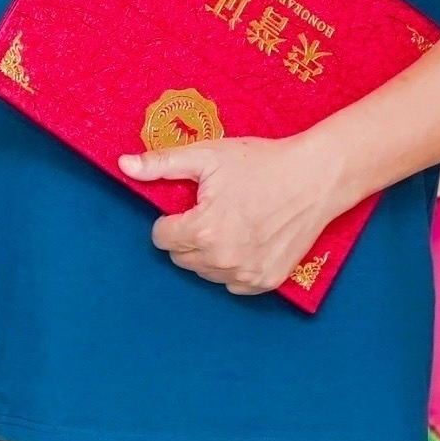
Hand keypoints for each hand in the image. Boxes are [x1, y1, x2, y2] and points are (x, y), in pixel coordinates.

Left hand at [120, 127, 353, 296]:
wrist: (316, 178)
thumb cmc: (263, 164)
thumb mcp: (208, 156)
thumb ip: (161, 164)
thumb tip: (123, 165)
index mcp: (203, 231)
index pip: (161, 238)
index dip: (172, 218)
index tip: (191, 205)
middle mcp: (222, 260)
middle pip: (181, 257)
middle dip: (188, 235)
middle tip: (214, 210)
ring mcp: (246, 274)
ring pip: (205, 272)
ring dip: (209, 253)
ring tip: (232, 223)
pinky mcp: (266, 282)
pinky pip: (232, 284)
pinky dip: (233, 267)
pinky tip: (247, 241)